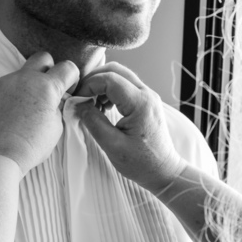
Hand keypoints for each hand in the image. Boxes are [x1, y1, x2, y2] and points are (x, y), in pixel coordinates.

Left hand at [0, 52, 79, 174]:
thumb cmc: (28, 147)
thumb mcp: (56, 128)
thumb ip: (57, 107)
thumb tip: (55, 101)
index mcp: (46, 87)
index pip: (67, 67)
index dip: (71, 77)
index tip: (67, 89)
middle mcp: (24, 78)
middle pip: (42, 57)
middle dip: (49, 69)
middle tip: (47, 90)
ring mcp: (3, 82)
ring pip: (20, 75)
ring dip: (26, 86)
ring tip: (21, 111)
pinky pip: (2, 86)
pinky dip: (8, 96)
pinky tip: (6, 115)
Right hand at [75, 63, 186, 194]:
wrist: (164, 171)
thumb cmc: (141, 163)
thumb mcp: (112, 145)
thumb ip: (93, 122)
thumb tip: (78, 105)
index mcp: (140, 103)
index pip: (109, 79)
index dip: (89, 85)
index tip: (77, 99)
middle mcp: (147, 94)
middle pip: (115, 70)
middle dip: (94, 80)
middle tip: (81, 97)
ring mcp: (149, 96)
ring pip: (121, 75)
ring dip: (102, 84)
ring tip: (92, 104)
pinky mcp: (147, 101)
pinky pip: (126, 86)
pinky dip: (110, 90)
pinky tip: (103, 107)